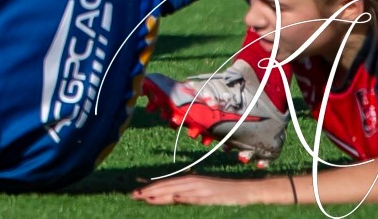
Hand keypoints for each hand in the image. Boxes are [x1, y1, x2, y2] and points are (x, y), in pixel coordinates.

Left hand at [133, 175, 269, 205]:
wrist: (245, 190)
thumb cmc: (222, 192)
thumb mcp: (201, 191)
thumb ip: (185, 193)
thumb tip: (169, 195)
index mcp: (189, 181)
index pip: (165, 184)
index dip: (149, 188)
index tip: (133, 192)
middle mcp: (193, 182)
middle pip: (167, 186)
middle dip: (149, 191)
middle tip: (132, 195)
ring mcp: (202, 189)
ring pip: (177, 190)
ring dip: (161, 193)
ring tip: (146, 196)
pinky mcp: (212, 196)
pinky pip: (196, 197)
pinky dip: (185, 197)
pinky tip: (175, 197)